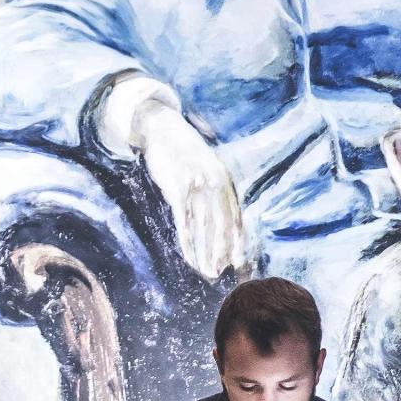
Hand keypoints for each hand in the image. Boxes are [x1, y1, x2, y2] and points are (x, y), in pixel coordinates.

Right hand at [131, 99, 246, 279]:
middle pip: (222, 225)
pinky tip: (191, 256)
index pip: (235, 216)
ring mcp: (196, 185)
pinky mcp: (177, 188)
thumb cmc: (185, 153)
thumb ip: (215, 190)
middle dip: (222, 251)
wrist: (163, 129)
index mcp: (225, 180)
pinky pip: (184, 222)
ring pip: (204, 228)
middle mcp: (214, 183)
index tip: (237, 261)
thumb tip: (222, 217)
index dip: (236, 240)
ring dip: (206, 252)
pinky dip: (188, 242)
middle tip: (219, 272)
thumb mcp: (207, 168)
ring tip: (207, 271)